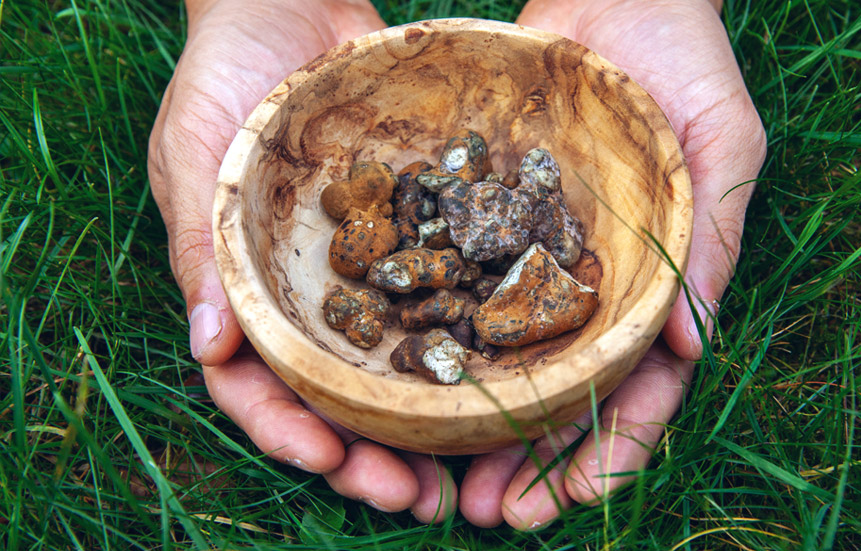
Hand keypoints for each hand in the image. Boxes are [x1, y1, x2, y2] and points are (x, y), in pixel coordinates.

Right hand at [148, 0, 455, 521]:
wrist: (293, 10)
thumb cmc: (225, 80)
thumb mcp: (195, 158)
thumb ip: (202, 251)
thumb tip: (210, 350)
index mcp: (244, 295)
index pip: (256, 385)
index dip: (287, 431)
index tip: (328, 461)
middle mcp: (307, 299)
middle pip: (332, 399)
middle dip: (366, 455)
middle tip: (411, 497)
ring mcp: (362, 276)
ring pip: (390, 371)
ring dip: (419, 429)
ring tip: (456, 475)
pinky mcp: (411, 241)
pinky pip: (437, 302)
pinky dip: (460, 349)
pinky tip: (497, 384)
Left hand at [459, 0, 766, 528]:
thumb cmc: (687, 67)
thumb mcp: (722, 148)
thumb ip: (711, 245)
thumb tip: (689, 351)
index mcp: (652, 287)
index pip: (637, 387)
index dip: (611, 448)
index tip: (573, 499)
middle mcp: (587, 287)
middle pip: (559, 392)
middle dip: (530, 459)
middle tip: (491, 513)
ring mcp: (533, 259)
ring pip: (503, 361)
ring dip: (477, 426)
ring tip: (443, 482)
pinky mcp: (485, 221)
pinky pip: (459, 289)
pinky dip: (439, 342)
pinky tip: (409, 385)